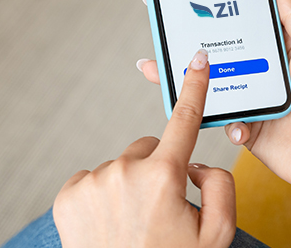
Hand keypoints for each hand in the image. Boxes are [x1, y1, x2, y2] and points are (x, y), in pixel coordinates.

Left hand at [54, 49, 235, 247]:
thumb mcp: (217, 235)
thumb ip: (221, 185)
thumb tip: (195, 164)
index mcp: (164, 178)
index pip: (185, 120)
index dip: (195, 87)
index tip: (197, 61)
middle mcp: (124, 172)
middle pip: (152, 148)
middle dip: (160, 168)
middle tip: (160, 208)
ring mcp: (93, 182)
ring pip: (124, 164)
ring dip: (131, 183)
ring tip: (133, 221)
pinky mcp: (69, 194)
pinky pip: (96, 176)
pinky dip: (105, 192)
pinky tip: (109, 221)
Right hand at [138, 0, 290, 221]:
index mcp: (270, 47)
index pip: (235, 21)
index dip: (211, 7)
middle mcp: (255, 68)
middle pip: (214, 50)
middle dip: (184, 40)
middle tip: (158, 25)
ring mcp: (246, 97)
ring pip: (207, 83)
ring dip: (181, 78)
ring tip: (153, 67)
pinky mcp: (242, 124)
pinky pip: (219, 118)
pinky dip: (219, 119)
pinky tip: (234, 124)